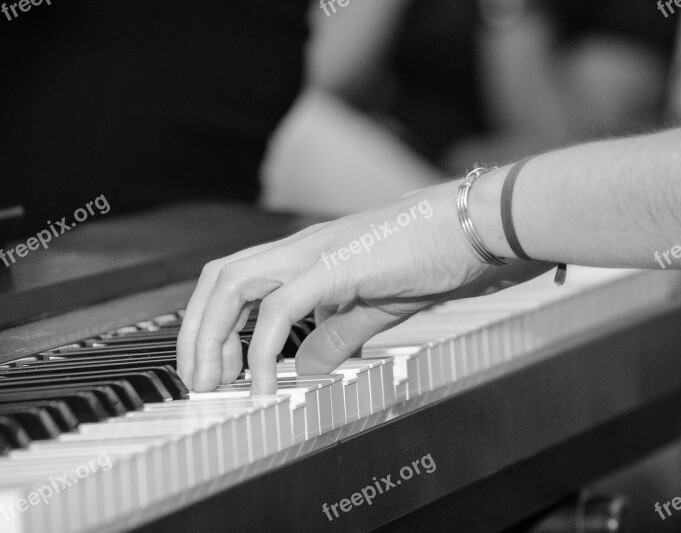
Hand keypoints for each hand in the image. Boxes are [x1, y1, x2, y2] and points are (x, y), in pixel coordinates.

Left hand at [177, 180, 554, 394]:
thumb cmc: (432, 256)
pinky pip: (281, 309)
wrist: (474, 225)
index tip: (214, 365)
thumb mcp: (373, 308)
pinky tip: (265, 384)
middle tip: (198, 379)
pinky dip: (263, 349)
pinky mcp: (336, 267)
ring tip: (214, 382)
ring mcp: (315, 252)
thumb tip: (306, 368)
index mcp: (306, 254)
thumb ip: (335, 337)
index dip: (212, 321)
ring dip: (214, 335)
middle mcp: (300, 248)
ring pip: (234, 285)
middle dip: (197, 330)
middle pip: (219, 278)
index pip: (237, 279)